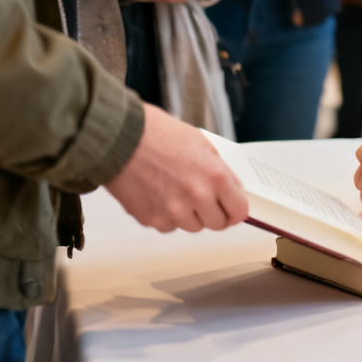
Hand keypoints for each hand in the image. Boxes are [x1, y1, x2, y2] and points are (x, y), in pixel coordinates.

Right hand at [105, 104, 248, 231]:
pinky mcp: (150, 219)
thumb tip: (233, 189)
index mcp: (215, 176)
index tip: (232, 208)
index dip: (237, 210)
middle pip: (217, 224)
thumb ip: (221, 170)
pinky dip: (168, 216)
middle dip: (215, 213)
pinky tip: (160, 194)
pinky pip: (168, 226)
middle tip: (206, 200)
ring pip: (192, 227)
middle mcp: (196, 197)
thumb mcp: (204, 144)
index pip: (239, 211)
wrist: (121, 138)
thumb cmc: (162, 135)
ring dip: (191, 215)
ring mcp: (173, 211)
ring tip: (179, 191)